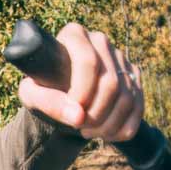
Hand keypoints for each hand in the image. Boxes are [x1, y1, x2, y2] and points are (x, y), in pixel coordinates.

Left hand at [18, 23, 143, 141]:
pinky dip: (123, 128)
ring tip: (88, 132)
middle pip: (110, 82)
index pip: (88, 62)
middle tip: (79, 127)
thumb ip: (48, 102)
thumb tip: (78, 117)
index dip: (83, 92)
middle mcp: (100, 41)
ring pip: (126, 97)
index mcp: (74, 35)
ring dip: (108, 124)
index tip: (74, 114)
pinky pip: (138, 106)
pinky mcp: (133, 75)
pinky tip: (105, 134)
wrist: (58, 93)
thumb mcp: (32, 95)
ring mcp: (120, 57)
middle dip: (95, 113)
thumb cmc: (42, 89)